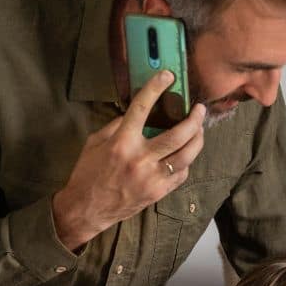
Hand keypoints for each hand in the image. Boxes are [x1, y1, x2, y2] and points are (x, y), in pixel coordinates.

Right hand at [51, 70, 206, 248]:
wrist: (86, 209)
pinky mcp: (159, 192)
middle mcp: (140, 160)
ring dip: (197, 139)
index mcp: (121, 143)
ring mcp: (152, 178)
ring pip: (187, 155)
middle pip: (178, 134)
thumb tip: (137, 113)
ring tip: (199, 129)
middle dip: (194, 118)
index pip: (141, 109)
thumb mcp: (95, 142)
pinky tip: (185, 154)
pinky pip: (181, 173)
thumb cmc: (88, 174)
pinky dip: (186, 161)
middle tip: (199, 109)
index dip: (156, 88)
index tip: (167, 76)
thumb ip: (117, 126)